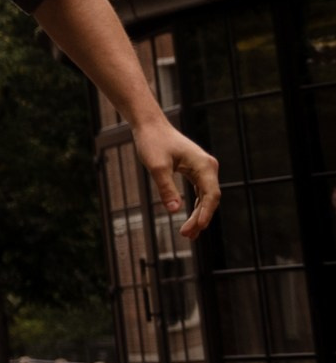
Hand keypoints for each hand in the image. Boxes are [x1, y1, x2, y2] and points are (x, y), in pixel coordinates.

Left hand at [131, 118, 220, 238]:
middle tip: (187, 235)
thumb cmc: (153, 143)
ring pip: (206, 197)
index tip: (198, 228)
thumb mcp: (157, 167)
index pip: (211, 195)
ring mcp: (204, 169)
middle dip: (200, 218)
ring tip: (188, 234)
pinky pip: (200, 192)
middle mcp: (208, 167)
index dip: (205, 213)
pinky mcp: (196, 170)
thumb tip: (174, 210)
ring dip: (198, 215)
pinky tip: (190, 219)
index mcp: (204, 165)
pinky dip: (196, 206)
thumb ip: (166, 188)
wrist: (151, 126)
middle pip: (210, 198)